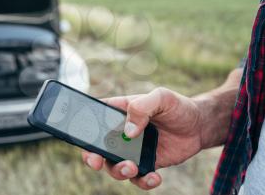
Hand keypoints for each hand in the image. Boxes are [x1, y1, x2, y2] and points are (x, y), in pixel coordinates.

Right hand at [82, 88, 204, 189]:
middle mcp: (122, 133)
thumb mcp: (161, 97)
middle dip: (92, 157)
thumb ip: (142, 107)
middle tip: (96, 161)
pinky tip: (154, 177)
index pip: (94, 118)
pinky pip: (138, 178)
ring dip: (118, 171)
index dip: (83, 128)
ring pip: (114, 166)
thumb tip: (128, 132)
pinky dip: (143, 181)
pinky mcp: (146, 164)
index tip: (81, 137)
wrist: (199, 126)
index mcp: (120, 112)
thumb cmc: (177, 106)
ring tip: (132, 168)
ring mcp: (133, 150)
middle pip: (98, 147)